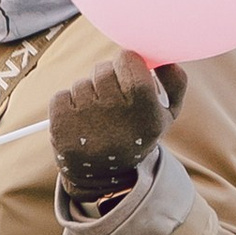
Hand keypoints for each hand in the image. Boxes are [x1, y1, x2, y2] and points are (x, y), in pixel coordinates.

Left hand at [49, 53, 187, 203]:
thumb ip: (175, 83)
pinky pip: (61, 96)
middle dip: (105, 81)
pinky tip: (80, 124)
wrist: (104, 176)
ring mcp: (85, 117)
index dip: (125, 64)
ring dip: (87, 97)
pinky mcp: (60, 124)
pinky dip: (67, 106)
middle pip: (102, 70)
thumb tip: (167, 59)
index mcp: (143, 104)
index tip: (126, 75)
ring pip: (81, 84)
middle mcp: (114, 109)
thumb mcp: (166, 115)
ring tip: (96, 120)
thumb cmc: (137, 135)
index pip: (127, 58)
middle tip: (111, 104)